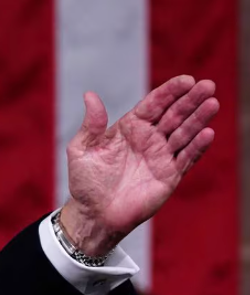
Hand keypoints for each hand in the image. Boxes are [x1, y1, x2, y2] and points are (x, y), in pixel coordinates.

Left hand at [60, 75, 218, 254]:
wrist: (94, 214)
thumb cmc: (86, 181)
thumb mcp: (81, 149)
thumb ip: (91, 124)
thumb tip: (90, 95)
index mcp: (129, 127)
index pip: (154, 104)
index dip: (169, 91)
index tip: (186, 80)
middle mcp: (149, 139)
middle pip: (174, 114)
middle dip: (190, 100)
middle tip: (207, 85)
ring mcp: (161, 156)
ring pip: (185, 133)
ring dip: (199, 119)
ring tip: (212, 103)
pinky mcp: (169, 176)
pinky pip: (186, 158)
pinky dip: (197, 146)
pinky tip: (207, 133)